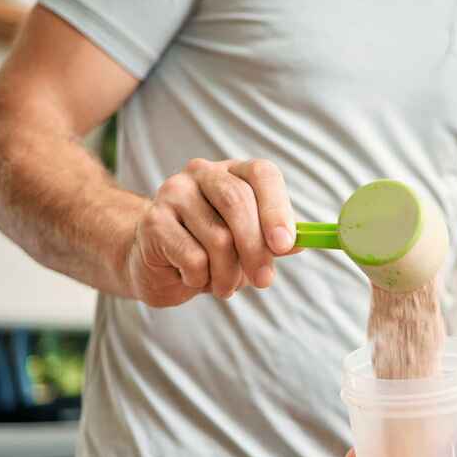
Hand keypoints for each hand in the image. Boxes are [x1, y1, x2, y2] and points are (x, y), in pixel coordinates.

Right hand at [126, 158, 298, 306]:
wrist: (158, 264)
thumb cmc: (211, 250)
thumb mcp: (250, 245)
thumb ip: (275, 241)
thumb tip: (302, 242)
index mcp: (234, 171)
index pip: (262, 174)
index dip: (276, 209)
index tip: (285, 245)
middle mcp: (202, 173)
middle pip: (238, 203)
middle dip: (256, 250)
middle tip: (264, 281)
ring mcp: (174, 192)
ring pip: (218, 238)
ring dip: (228, 274)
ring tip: (224, 285)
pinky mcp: (154, 220)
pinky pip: (193, 257)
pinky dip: (201, 278)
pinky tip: (194, 278)